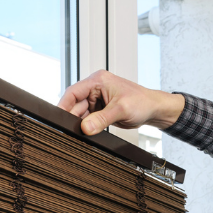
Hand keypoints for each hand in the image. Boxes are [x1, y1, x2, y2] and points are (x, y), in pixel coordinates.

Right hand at [58, 69, 184, 135]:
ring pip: (81, 113)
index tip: (58, 118)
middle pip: (75, 104)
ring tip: (83, 132)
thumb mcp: (121, 110)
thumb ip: (101, 119)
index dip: (64, 105)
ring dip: (81, 123)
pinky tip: (89, 131)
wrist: (154, 109)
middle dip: (74, 117)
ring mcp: (98, 99)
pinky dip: (88, 126)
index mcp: (98, 80)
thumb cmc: (142, 102)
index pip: (73, 92)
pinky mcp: (101, 109)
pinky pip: (88, 118)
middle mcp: (96, 88)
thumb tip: (85, 128)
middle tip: (71, 130)